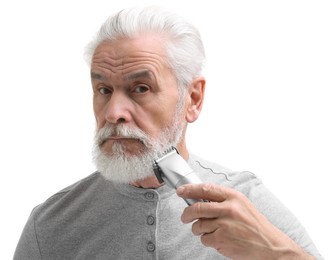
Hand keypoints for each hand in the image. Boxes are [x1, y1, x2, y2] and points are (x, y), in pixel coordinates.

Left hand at [176, 183, 313, 259]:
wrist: (269, 245)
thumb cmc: (254, 225)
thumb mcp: (241, 205)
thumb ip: (222, 200)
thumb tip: (199, 198)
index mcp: (233, 197)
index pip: (205, 189)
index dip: (189, 189)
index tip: (181, 191)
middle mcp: (228, 209)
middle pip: (196, 208)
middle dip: (186, 214)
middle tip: (185, 217)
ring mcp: (224, 224)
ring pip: (198, 225)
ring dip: (198, 229)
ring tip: (209, 231)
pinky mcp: (222, 239)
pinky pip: (204, 239)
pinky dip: (208, 240)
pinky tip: (218, 239)